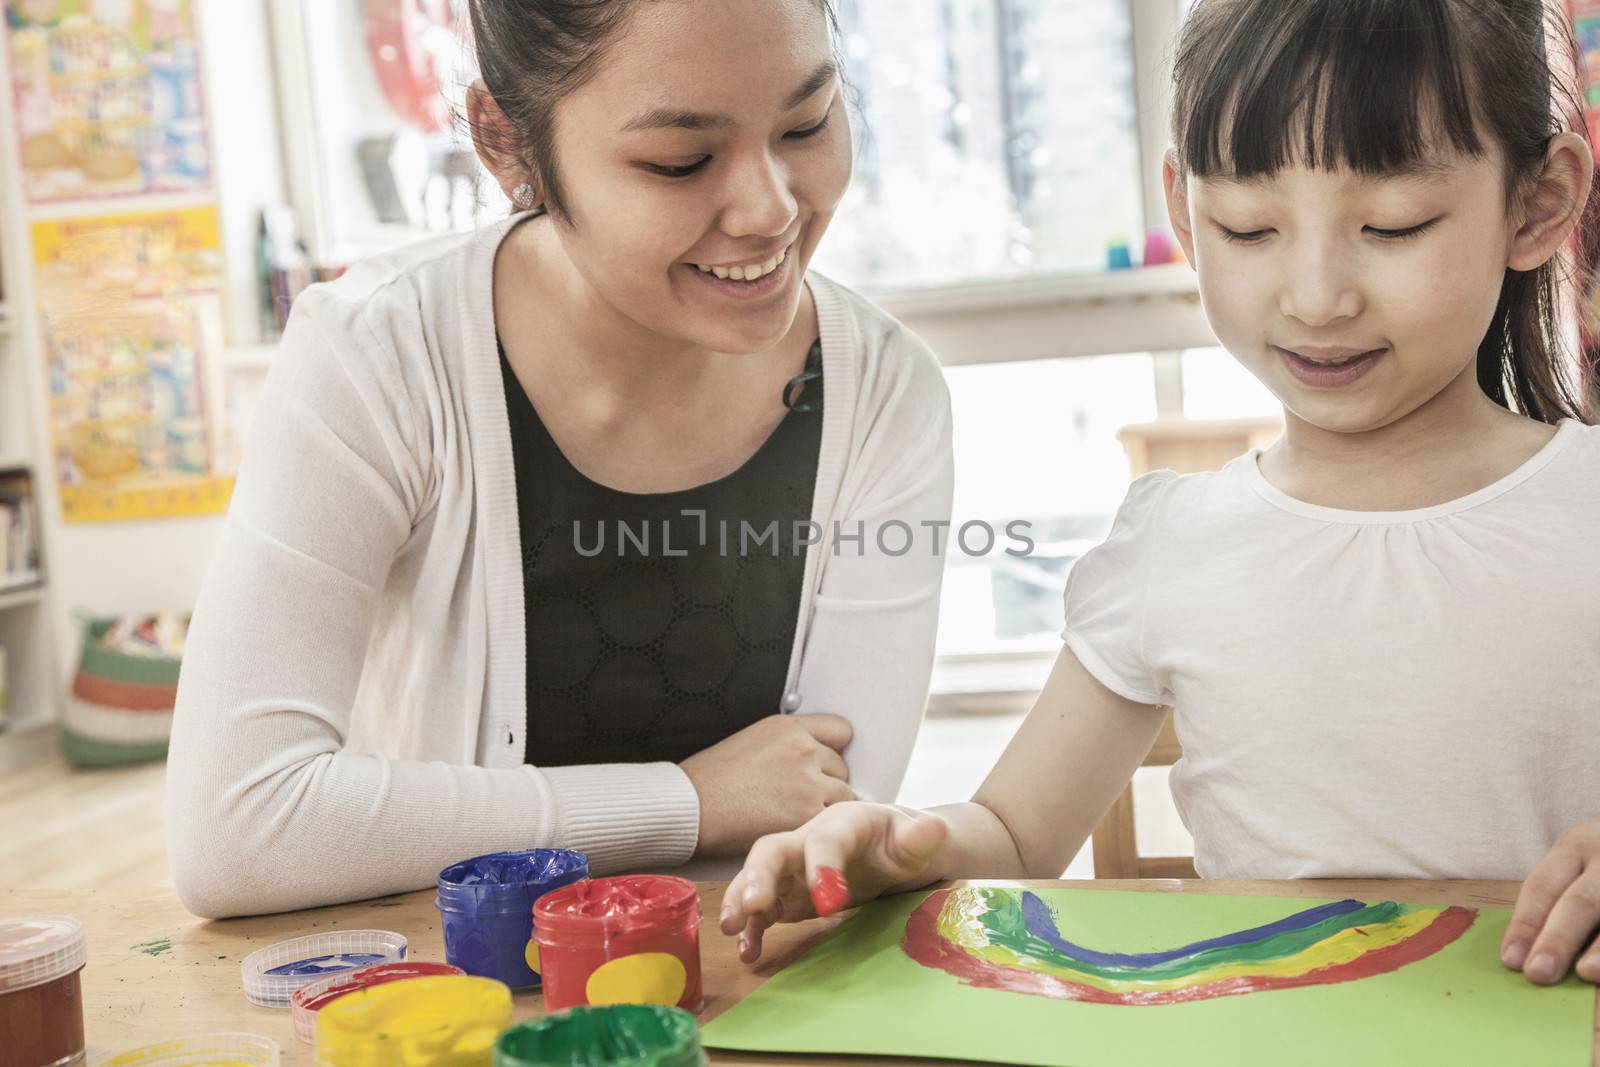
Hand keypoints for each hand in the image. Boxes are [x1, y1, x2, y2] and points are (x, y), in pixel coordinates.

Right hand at [679, 714, 854, 859]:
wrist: (690, 807)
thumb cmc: (711, 780)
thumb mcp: (751, 740)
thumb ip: (787, 745)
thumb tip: (811, 759)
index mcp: (789, 728)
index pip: (840, 731)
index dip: (833, 751)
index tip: (823, 766)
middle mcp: (804, 750)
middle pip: (842, 768)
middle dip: (827, 783)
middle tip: (799, 800)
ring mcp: (808, 782)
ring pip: (843, 796)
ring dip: (826, 808)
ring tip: (796, 818)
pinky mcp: (806, 814)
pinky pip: (830, 821)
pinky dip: (818, 829)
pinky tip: (795, 831)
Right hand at [718, 801, 949, 963]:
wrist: (896, 847)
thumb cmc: (906, 840)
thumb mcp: (922, 838)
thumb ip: (923, 837)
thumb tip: (932, 830)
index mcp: (844, 823)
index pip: (826, 839)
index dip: (823, 866)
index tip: (829, 902)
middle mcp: (810, 840)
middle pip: (775, 850)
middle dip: (759, 876)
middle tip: (750, 906)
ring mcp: (796, 867)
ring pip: (759, 876)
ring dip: (741, 900)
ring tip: (731, 929)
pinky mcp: (791, 893)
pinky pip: (766, 907)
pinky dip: (754, 926)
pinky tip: (749, 950)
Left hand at [1502, 819, 1599, 984]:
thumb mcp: (1578, 860)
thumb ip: (1557, 899)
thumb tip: (1526, 954)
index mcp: (1576, 846)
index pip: (1543, 886)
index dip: (1525, 924)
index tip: (1510, 959)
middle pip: (1581, 902)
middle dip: (1558, 939)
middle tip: (1537, 973)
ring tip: (1586, 972)